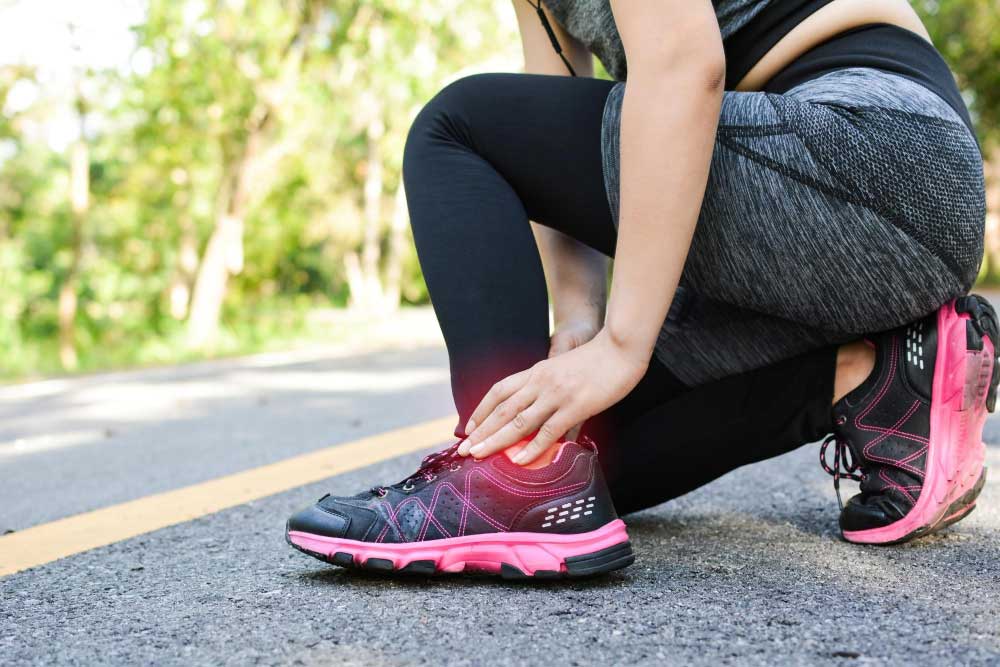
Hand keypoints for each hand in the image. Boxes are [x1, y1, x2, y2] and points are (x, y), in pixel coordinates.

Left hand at [457, 329, 647, 464]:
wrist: (620, 346)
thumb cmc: (597, 358)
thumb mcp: (564, 366)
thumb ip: (549, 384)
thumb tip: (539, 406)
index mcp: (537, 371)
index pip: (500, 390)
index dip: (481, 410)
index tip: (468, 427)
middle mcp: (540, 382)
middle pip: (502, 409)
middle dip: (481, 431)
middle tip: (464, 450)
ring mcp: (556, 394)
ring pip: (518, 421)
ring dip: (496, 440)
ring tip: (479, 455)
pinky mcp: (575, 406)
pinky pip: (548, 431)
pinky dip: (532, 448)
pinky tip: (520, 461)